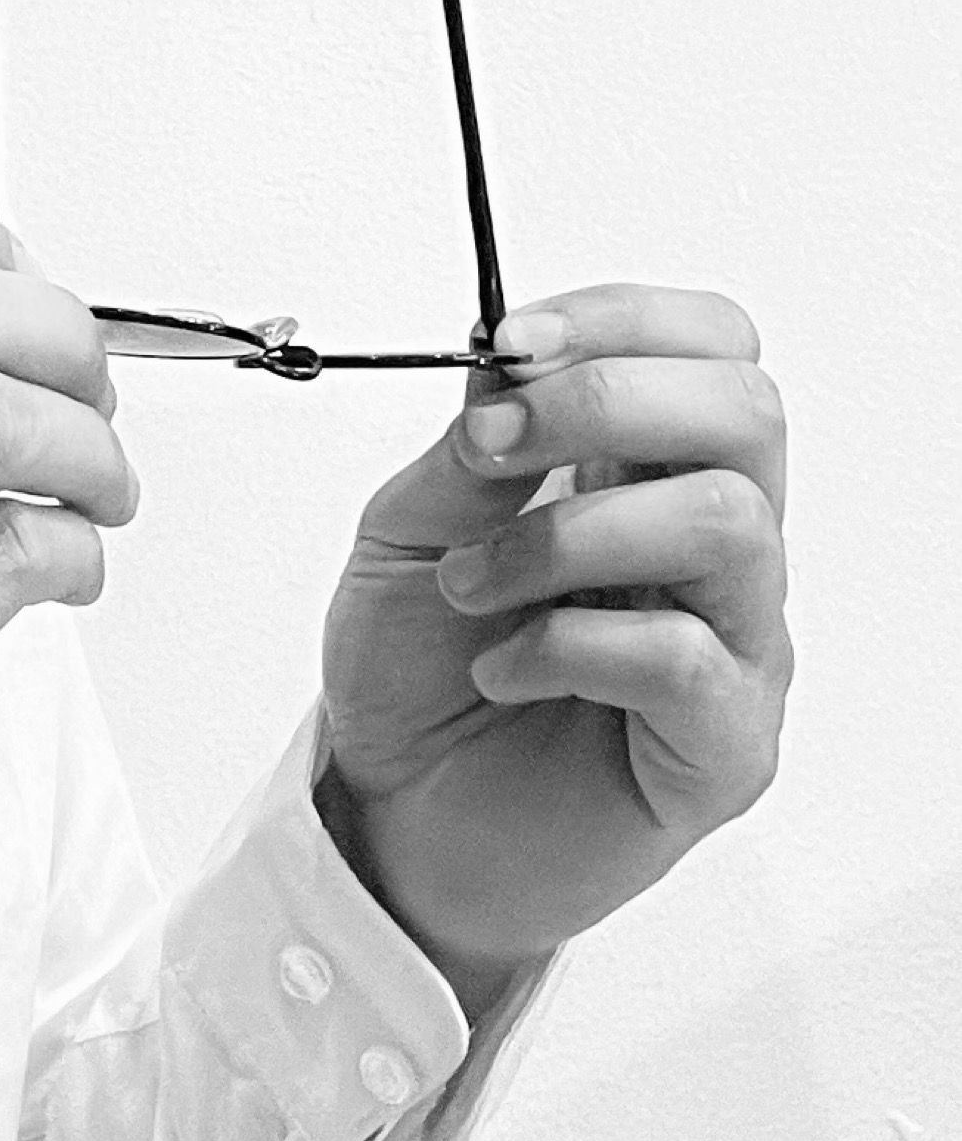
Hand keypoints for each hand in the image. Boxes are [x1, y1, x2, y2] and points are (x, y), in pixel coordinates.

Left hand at [317, 285, 790, 1011]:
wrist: (393, 820)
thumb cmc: (417, 675)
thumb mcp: (406, 533)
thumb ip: (469, 449)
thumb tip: (510, 362)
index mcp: (644, 471)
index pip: (711, 347)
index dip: (620, 321)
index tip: (508, 344)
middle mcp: (713, 547)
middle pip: (747, 411)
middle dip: (602, 402)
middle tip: (488, 448)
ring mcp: (737, 643)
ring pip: (725, 520)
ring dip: (565, 535)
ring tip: (474, 589)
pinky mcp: (727, 744)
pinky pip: (687, 655)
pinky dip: (565, 647)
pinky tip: (504, 671)